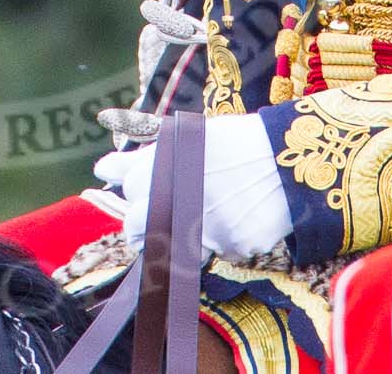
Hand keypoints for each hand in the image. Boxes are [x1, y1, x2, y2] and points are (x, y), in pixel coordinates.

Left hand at [91, 113, 291, 261]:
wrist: (290, 158)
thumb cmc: (236, 144)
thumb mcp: (188, 139)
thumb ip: (142, 159)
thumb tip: (100, 169)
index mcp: (163, 166)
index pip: (130, 189)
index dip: (138, 191)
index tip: (148, 192)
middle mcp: (178, 198)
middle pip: (137, 229)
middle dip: (144, 226)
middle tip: (166, 216)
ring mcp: (205, 227)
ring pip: (176, 247)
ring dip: (187, 234)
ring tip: (214, 206)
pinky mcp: (232, 248)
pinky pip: (218, 252)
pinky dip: (224, 239)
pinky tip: (240, 215)